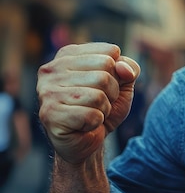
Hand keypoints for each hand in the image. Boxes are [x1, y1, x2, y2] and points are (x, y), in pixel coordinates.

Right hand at [37, 43, 139, 163]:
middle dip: (112, 92)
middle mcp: (52, 69)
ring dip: (104, 108)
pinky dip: (96, 122)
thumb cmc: (103, 107)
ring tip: (92, 113)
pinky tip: (84, 125)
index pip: (111, 52)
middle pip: (106, 72)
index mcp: (68, 55)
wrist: (88, 140)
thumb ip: (129, 68)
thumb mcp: (123, 84)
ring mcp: (47, 91)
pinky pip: (91, 115)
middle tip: (100, 103)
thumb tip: (123, 68)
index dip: (118, 73)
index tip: (105, 86)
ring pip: (99, 95)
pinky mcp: (49, 114)